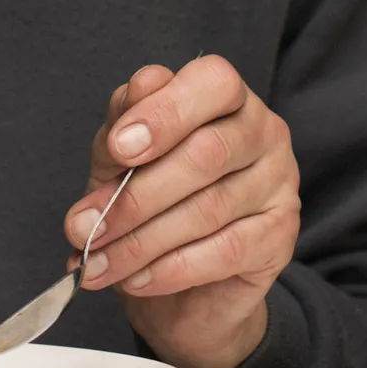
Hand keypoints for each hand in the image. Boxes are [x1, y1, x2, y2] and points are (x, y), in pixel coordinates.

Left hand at [64, 57, 300, 367]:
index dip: (165, 113)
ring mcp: (279, 184)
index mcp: (225, 95)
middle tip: (84, 227)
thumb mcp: (121, 155)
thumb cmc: (150, 195)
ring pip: (209, 208)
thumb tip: (117, 133)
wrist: (183, 285)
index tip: (117, 147)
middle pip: (206, 154)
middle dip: (136, 195)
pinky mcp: (281, 237)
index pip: (212, 82)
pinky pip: (225, 252)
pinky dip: (171, 268)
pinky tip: (135, 280)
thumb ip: (119, 131)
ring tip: (96, 262)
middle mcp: (263, 131)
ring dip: (140, 241)